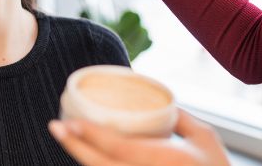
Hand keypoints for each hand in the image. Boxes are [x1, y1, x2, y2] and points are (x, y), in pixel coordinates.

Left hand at [48, 109, 230, 165]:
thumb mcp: (206, 139)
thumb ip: (183, 119)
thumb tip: (165, 103)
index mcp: (159, 158)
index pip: (115, 146)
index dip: (88, 134)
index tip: (68, 122)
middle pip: (98, 164)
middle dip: (74, 145)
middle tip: (56, 127)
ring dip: (83, 158)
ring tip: (69, 139)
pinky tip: (90, 156)